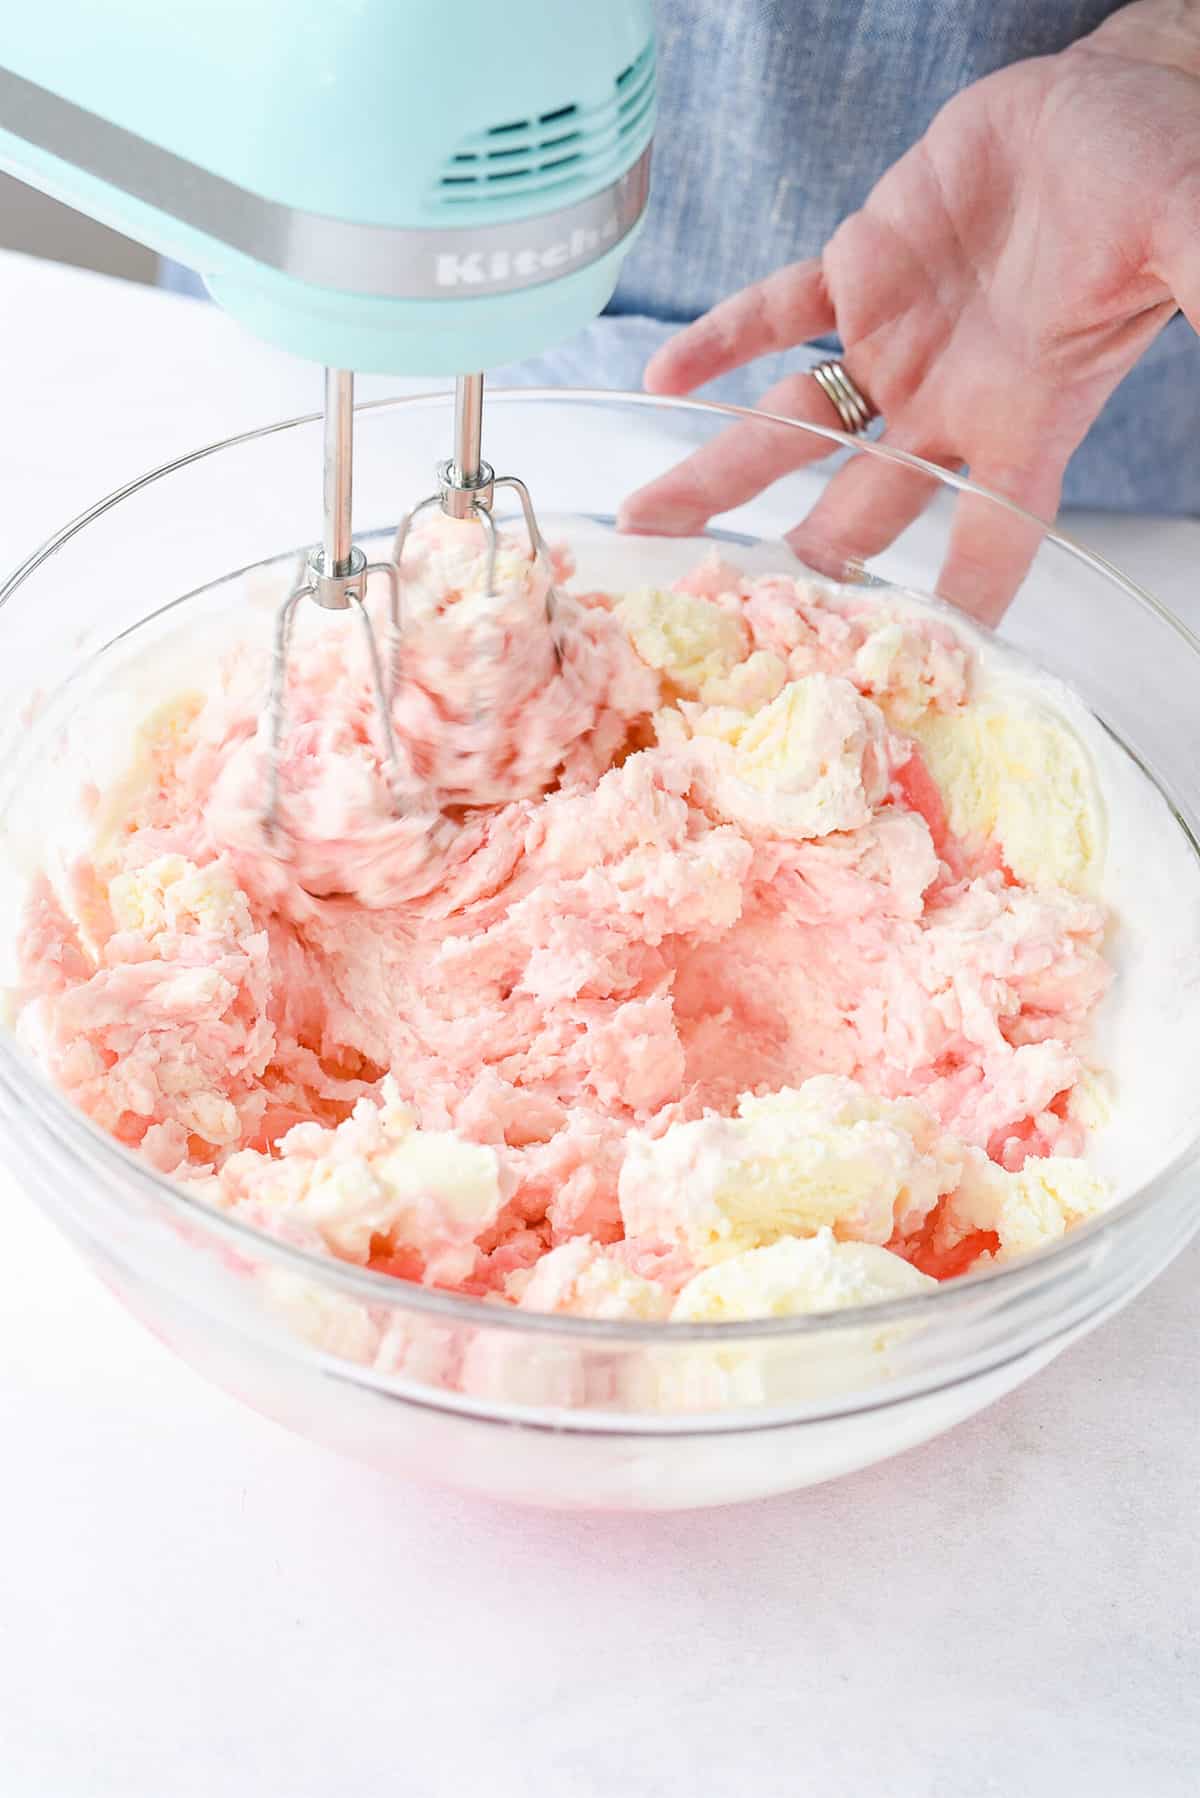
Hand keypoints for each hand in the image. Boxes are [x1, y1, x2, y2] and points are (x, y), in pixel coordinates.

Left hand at [620, 0, 1199, 621]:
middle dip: (795, 570)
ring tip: (649, 519)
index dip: (953, 611)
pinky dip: (718, 342)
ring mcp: (894, 345)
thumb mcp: (1183, 236)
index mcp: (1024, 421)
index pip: (989, 544)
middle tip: (729, 625)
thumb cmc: (1156, 173)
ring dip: (719, 474)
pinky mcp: (860, 271)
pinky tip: (661, 376)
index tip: (903, 682)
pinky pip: (773, 315)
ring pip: (790, 429)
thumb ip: (1199, 286)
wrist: (1113, 104)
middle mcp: (947, 405)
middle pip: (857, 513)